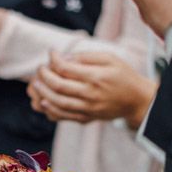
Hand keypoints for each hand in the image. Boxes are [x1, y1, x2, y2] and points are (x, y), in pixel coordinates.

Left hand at [28, 51, 156, 126]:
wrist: (135, 101)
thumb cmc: (123, 75)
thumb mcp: (110, 58)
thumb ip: (86, 57)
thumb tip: (64, 58)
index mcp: (96, 77)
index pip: (67, 68)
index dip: (54, 59)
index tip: (51, 53)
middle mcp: (90, 94)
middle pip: (59, 87)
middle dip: (44, 76)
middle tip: (40, 69)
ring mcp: (87, 109)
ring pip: (58, 103)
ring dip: (43, 94)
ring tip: (36, 85)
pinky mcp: (86, 118)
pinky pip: (63, 117)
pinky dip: (50, 110)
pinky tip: (44, 102)